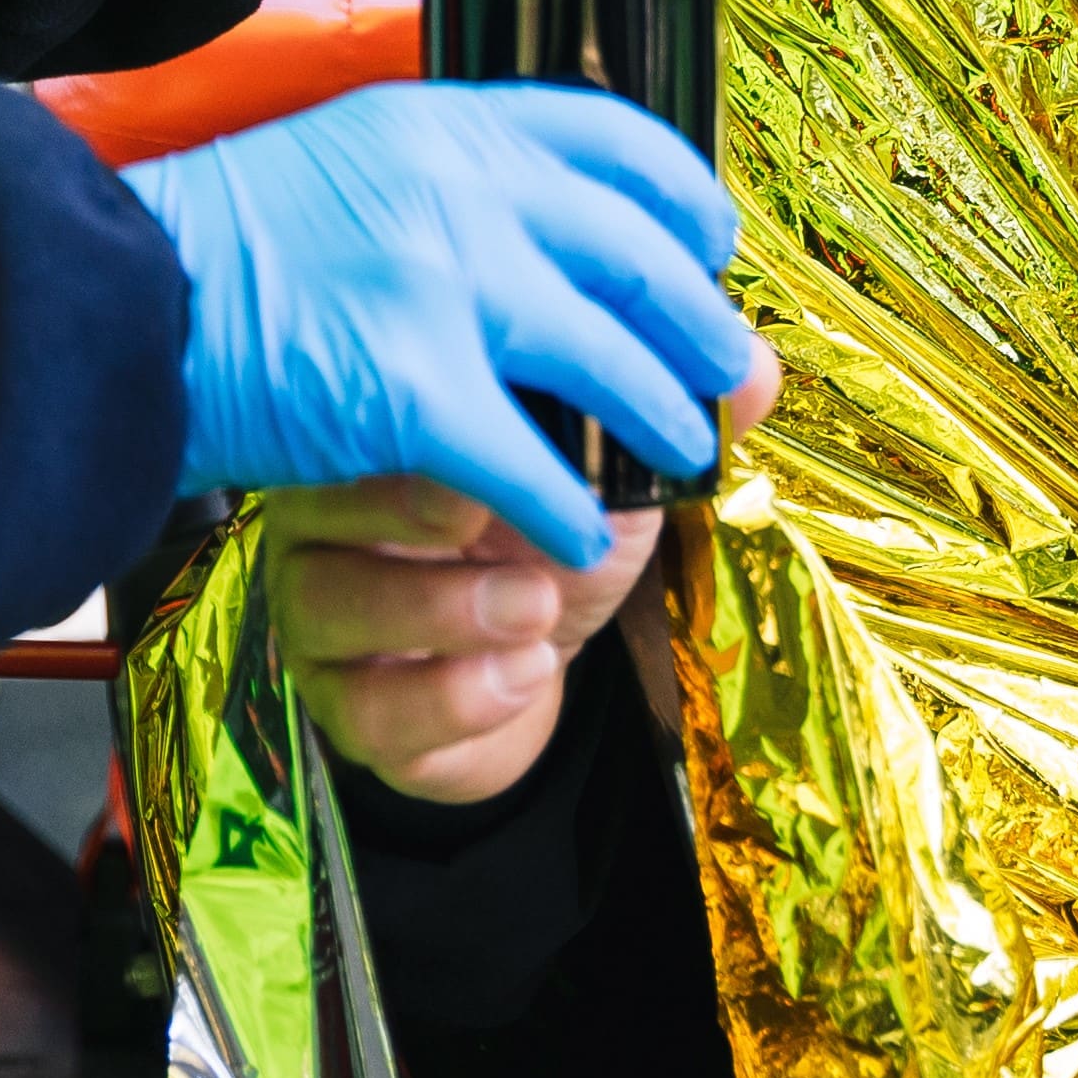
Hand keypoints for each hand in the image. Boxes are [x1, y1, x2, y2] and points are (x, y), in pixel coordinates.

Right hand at [125, 82, 750, 561]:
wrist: (105, 303)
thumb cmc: (215, 248)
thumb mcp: (345, 165)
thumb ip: (453, 190)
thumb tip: (559, 238)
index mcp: (441, 123)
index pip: (614, 139)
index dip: (682, 199)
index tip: (709, 244)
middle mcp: (456, 189)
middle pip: (638, 256)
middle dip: (699, 324)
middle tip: (728, 371)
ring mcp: (437, 287)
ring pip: (608, 360)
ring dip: (661, 417)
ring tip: (683, 451)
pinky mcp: (411, 391)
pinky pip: (534, 465)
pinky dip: (571, 510)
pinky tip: (579, 536)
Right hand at [288, 346, 777, 803]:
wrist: (528, 678)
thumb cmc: (546, 550)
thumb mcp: (610, 486)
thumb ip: (668, 428)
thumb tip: (760, 369)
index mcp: (381, 440)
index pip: (367, 406)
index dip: (419, 413)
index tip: (494, 430)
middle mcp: (323, 521)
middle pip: (318, 501)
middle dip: (409, 507)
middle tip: (492, 518)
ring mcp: (317, 618)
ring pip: (330, 606)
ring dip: (445, 608)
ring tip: (536, 608)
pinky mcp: (341, 709)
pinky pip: (366, 705)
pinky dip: (453, 694)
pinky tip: (525, 675)